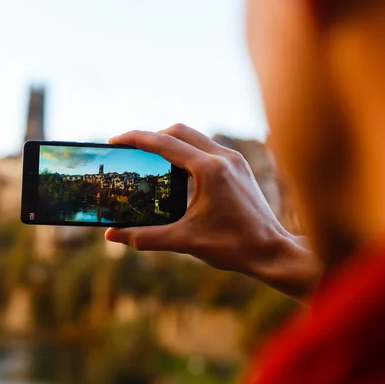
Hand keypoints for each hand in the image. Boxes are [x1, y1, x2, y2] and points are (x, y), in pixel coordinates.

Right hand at [106, 124, 322, 299]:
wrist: (272, 252)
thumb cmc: (233, 247)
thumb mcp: (184, 241)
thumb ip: (145, 237)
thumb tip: (112, 236)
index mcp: (209, 169)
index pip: (164, 143)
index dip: (136, 139)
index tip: (115, 141)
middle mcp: (223, 157)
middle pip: (179, 131)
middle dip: (151, 136)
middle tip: (130, 150)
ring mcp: (234, 159)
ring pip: (194, 137)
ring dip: (170, 142)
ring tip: (150, 159)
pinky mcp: (239, 166)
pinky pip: (207, 148)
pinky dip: (187, 152)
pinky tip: (177, 171)